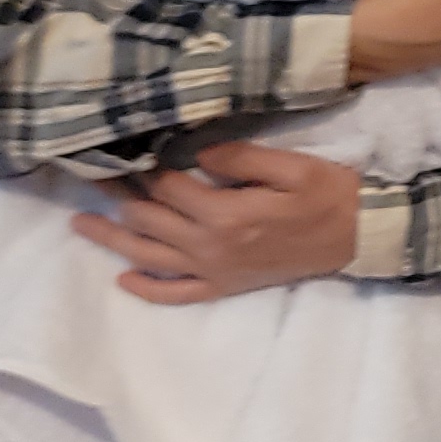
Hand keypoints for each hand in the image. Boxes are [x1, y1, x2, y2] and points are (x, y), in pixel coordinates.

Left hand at [69, 140, 357, 301]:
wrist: (361, 235)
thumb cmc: (331, 195)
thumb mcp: (292, 166)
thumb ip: (240, 159)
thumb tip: (193, 154)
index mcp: (225, 214)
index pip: (166, 186)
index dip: (141, 166)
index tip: (119, 148)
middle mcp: (210, 246)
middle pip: (147, 218)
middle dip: (115, 194)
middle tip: (88, 174)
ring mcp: (215, 270)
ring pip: (148, 257)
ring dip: (111, 239)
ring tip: (79, 223)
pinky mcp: (226, 286)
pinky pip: (176, 293)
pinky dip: (147, 288)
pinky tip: (123, 279)